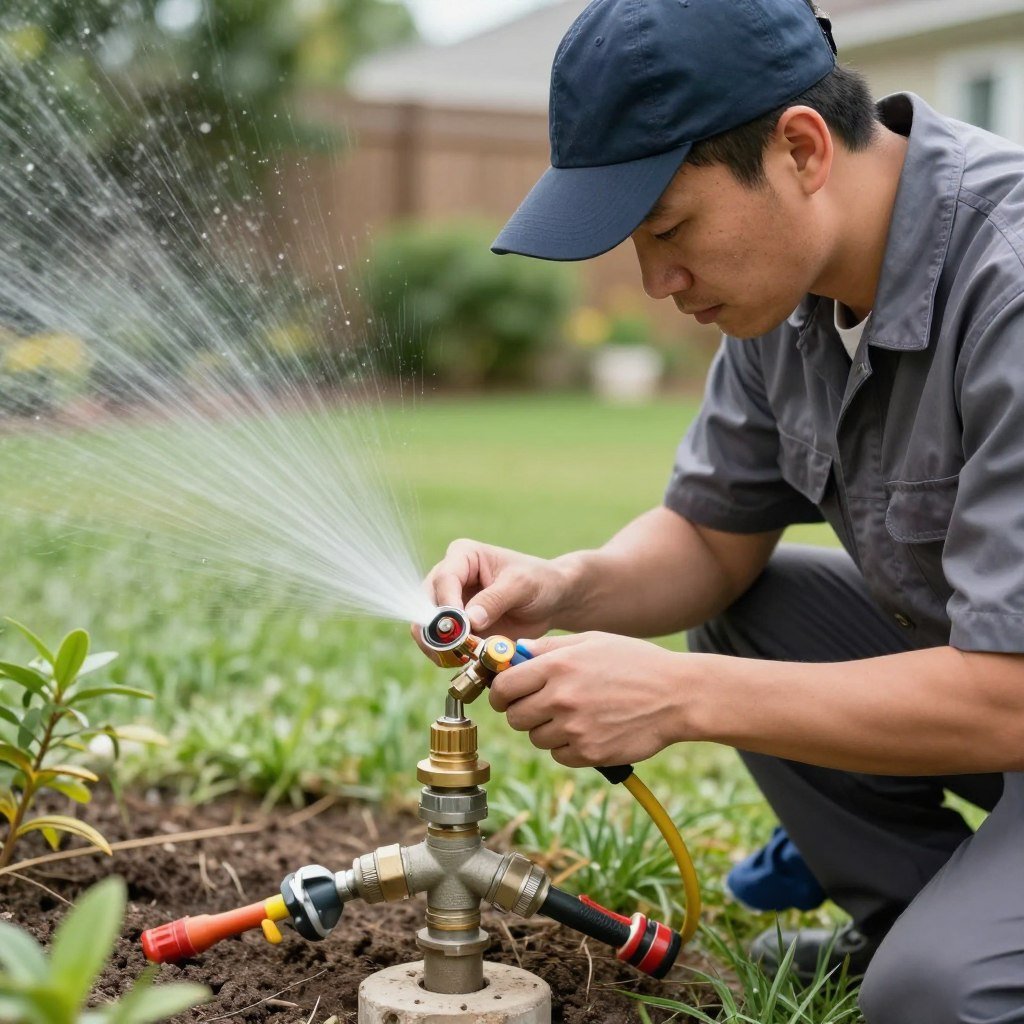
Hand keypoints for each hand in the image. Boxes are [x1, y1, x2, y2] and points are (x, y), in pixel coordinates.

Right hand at [413, 539, 577, 661]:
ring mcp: (449, 604)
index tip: (461, 627)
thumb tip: (469, 621)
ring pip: (427, 628)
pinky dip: (449, 656)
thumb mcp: (522, 585)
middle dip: (437, 630)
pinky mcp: (456, 628)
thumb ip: (495, 600)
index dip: (447, 605)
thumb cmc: (539, 582)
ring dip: (440, 647)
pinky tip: (467, 662)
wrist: (551, 601)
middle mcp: (449, 578)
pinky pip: (440, 645)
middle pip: (426, 604)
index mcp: (463, 556)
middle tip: (455, 650)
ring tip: (463, 658)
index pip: (444, 578)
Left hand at [489, 632, 687, 767]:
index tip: (506, 694)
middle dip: (521, 711)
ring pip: (535, 738)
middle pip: (514, 716)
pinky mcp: (589, 753)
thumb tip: (515, 653)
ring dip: (546, 729)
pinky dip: (567, 746)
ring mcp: (575, 728)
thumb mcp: (592, 641)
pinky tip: (587, 729)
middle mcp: (561, 698)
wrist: (677, 696)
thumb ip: (549, 647)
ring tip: (573, 715)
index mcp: (557, 666)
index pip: (503, 687)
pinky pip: (559, 755)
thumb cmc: (635, 663)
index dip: (500, 692)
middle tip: (539, 705)